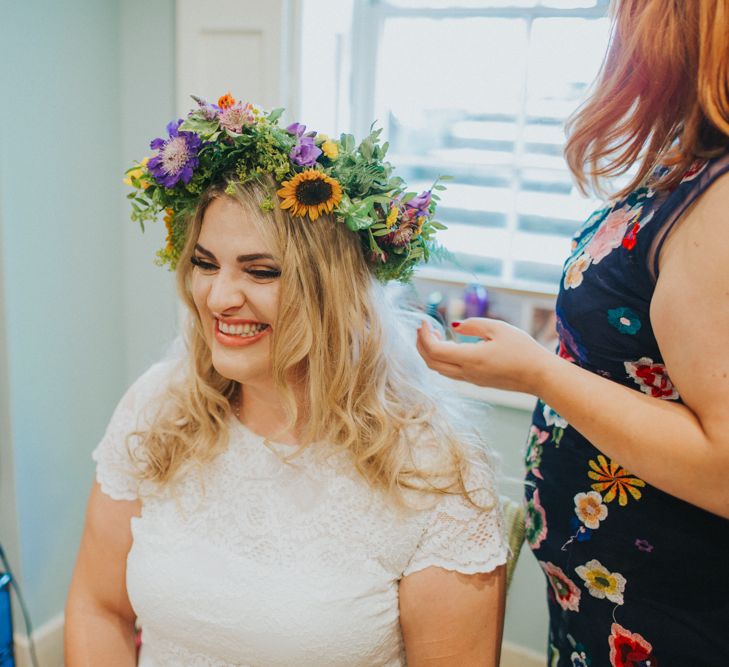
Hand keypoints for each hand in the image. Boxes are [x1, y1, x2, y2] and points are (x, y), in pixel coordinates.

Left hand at [416, 317, 553, 393]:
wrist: (540, 376)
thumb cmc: (523, 350)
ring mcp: (471, 380)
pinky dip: (441, 359)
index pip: (434, 350)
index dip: (424, 335)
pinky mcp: (477, 382)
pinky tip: (448, 345)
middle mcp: (466, 373)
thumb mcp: (499, 328)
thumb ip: (473, 325)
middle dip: (421, 344)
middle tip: (423, 327)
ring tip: (434, 333)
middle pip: (431, 363)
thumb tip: (454, 326)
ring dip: (430, 353)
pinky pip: (450, 372)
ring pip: (439, 370)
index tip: (424, 321)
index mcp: (470, 359)